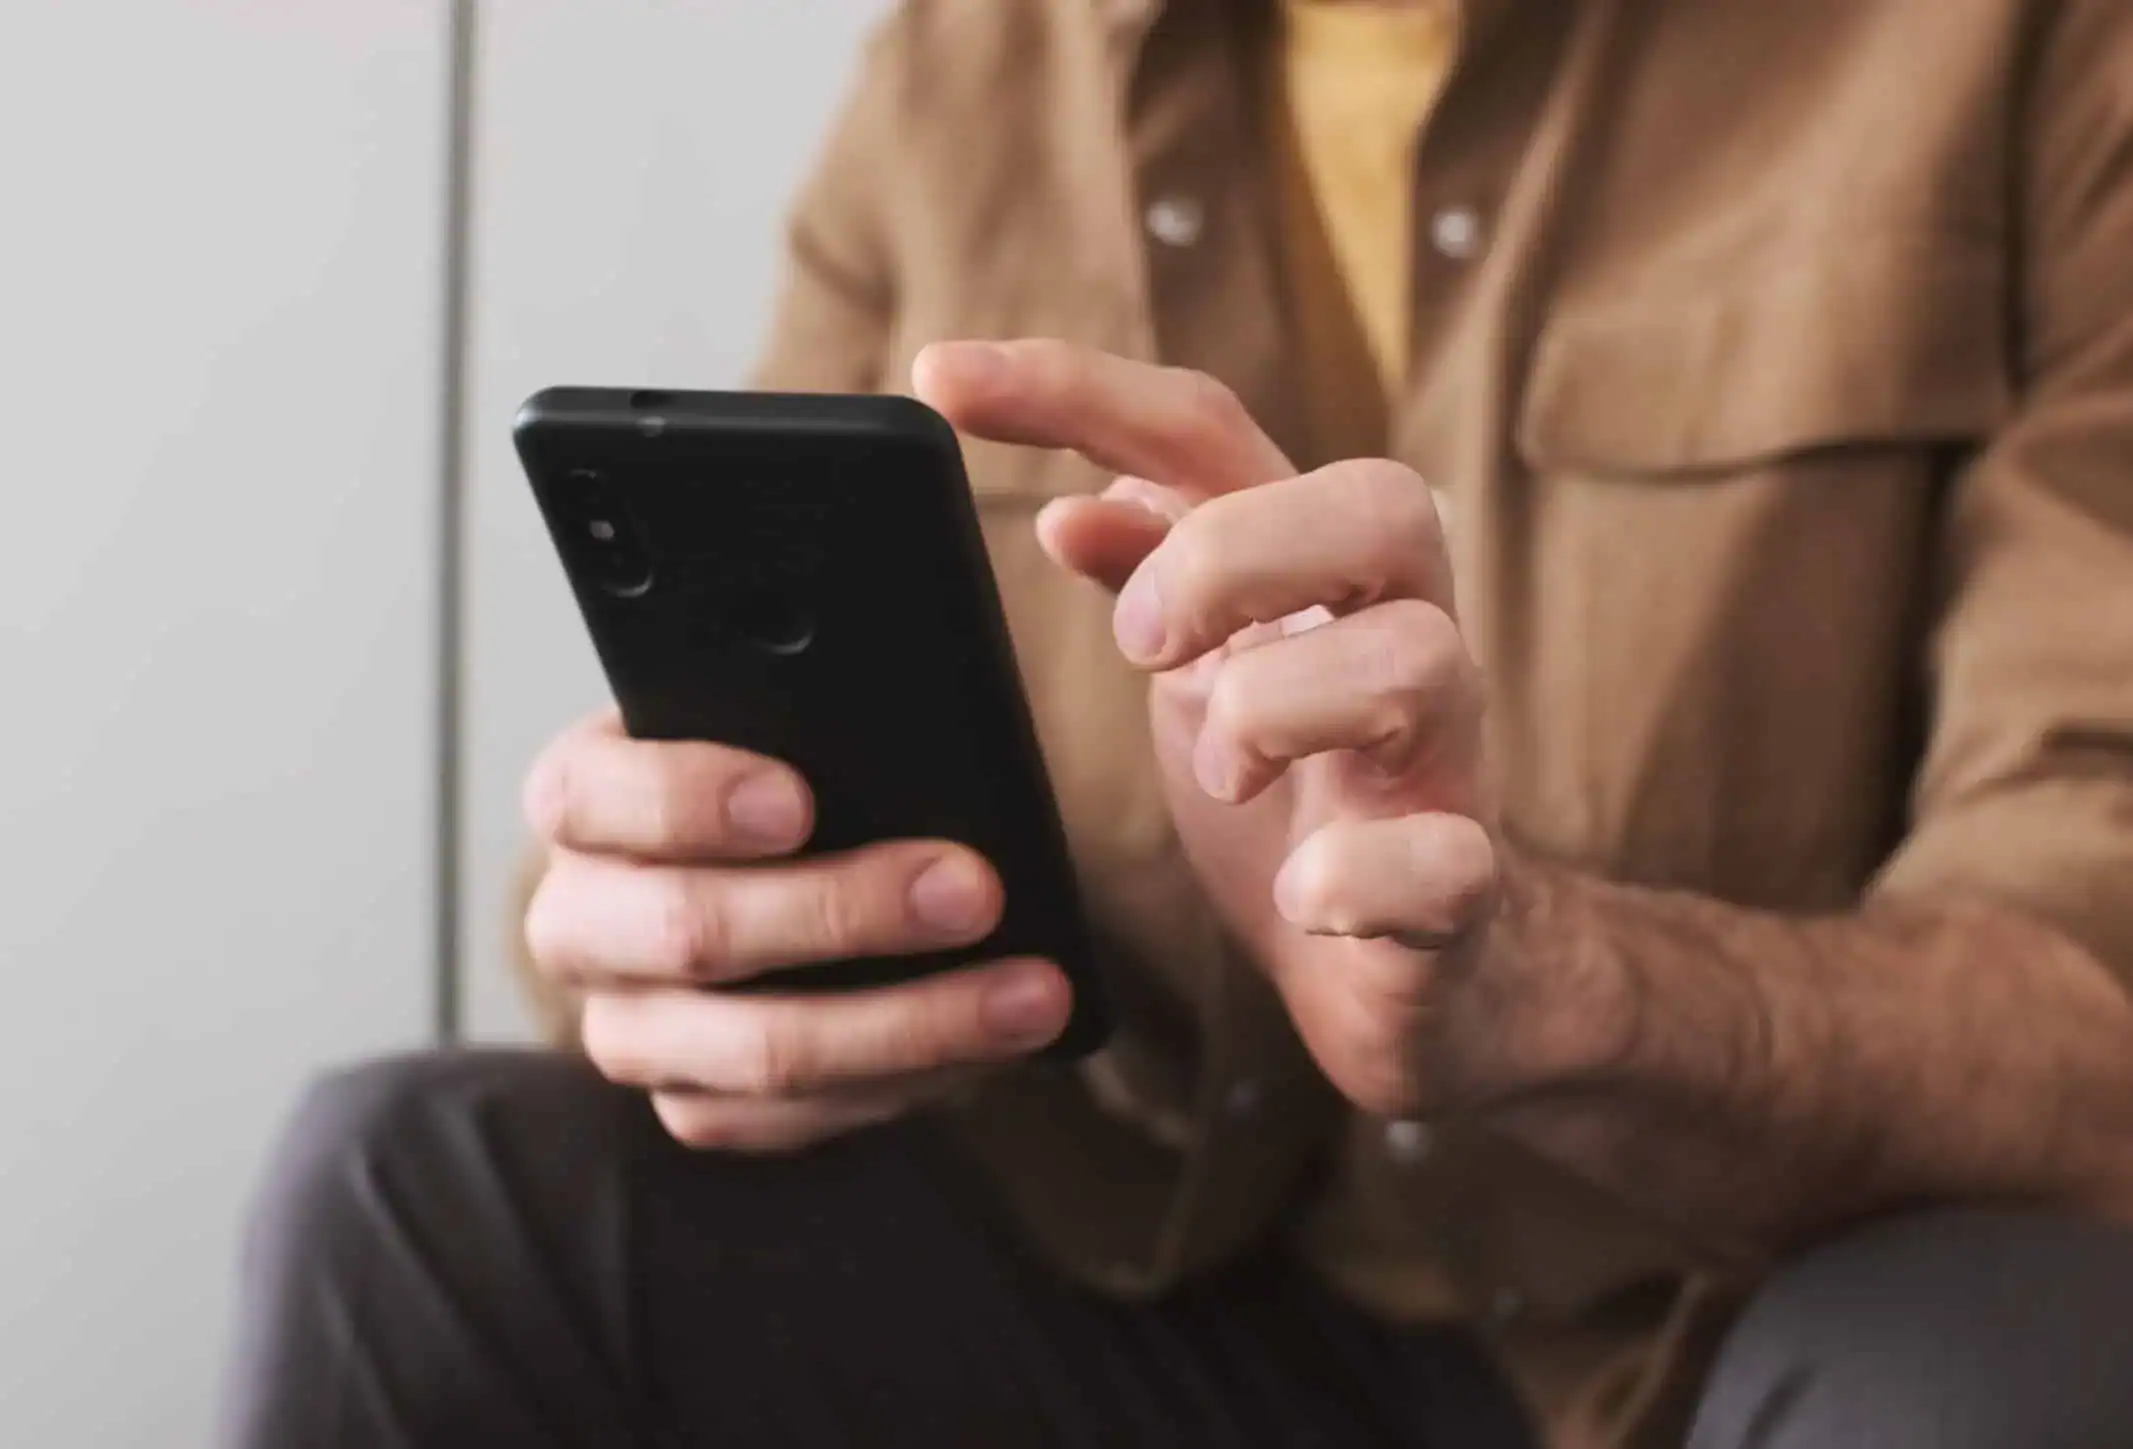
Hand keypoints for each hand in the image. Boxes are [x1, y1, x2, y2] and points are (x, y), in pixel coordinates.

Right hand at [520, 713, 1072, 1149]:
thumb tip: (925, 672)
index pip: (591, 794)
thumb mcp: (799, 698)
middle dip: (843, 912)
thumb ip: (827, 674)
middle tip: (974, 888)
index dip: (687, 798)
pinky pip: (793, 1118)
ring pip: (757, 1050)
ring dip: (910, 1023)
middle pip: (690, 932)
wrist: (810, 856)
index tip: (796, 800)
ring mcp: (633, 1026)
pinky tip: (995, 1044)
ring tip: (1030, 991)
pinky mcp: (697, 1101)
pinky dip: (908, 1081)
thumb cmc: (807, 762)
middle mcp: (582, 920)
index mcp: (585, 795)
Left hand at [918, 340, 1506, 1117]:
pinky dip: (1354, 880)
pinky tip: (1301, 900)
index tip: (937, 379)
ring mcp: (1445, 761)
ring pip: (1416, 660)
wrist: (1416, 975)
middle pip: (1379, 501)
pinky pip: (1444, 862)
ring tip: (1224, 779)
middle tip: (1141, 644)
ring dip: (1277, 711)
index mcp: (1314, 576)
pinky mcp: (1463, 887)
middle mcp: (1400, 637)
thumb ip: (1158, 580)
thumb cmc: (1302, 805)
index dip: (1075, 390)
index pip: (1209, 434)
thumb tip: (1078, 503)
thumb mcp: (1204, 675)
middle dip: (1233, 556)